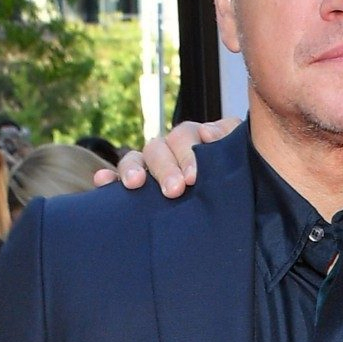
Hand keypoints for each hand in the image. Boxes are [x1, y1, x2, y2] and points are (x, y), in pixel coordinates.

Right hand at [93, 117, 241, 197]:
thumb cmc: (238, 177)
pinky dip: (107, 178)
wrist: (237, 208)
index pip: (186, 135)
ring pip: (135, 158)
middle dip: (165, 168)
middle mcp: (169, 150)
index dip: (188, 154)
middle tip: (175, 190)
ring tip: (135, 184)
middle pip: (159, 148)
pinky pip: (115, 178)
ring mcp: (150, 167)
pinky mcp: (135, 186)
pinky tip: (102, 180)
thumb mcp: (240, 156)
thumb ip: (230, 137)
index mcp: (194, 139)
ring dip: (133, 169)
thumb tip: (208, 133)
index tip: (193, 178)